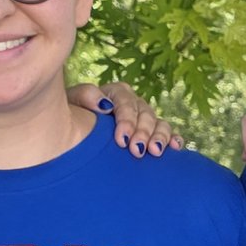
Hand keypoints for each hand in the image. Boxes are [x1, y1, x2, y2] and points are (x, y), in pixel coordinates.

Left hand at [67, 82, 181, 155]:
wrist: (70, 130)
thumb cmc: (69, 115)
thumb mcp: (71, 102)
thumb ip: (86, 96)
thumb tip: (105, 104)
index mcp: (115, 93)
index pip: (126, 102)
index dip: (126, 120)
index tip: (121, 140)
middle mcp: (133, 104)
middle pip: (145, 114)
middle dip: (143, 132)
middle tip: (136, 151)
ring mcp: (143, 118)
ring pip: (159, 123)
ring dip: (160, 137)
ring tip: (155, 152)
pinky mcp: (151, 133)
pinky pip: (168, 133)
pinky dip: (173, 139)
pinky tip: (176, 148)